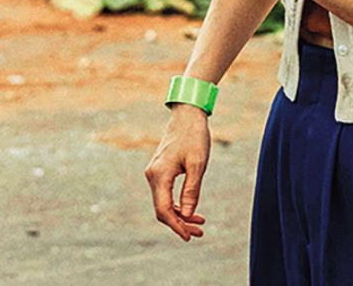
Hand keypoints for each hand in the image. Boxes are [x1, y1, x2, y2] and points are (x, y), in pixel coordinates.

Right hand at [145, 104, 211, 240]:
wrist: (187, 115)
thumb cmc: (194, 137)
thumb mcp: (197, 164)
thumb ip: (191, 190)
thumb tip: (187, 214)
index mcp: (160, 175)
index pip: (163, 210)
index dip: (176, 226)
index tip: (190, 237)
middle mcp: (152, 175)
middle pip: (162, 210)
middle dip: (180, 224)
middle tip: (200, 233)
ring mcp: (154, 173)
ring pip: (163, 203)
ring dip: (180, 216)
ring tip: (199, 223)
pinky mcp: (160, 171)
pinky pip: (165, 195)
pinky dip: (177, 205)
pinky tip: (191, 210)